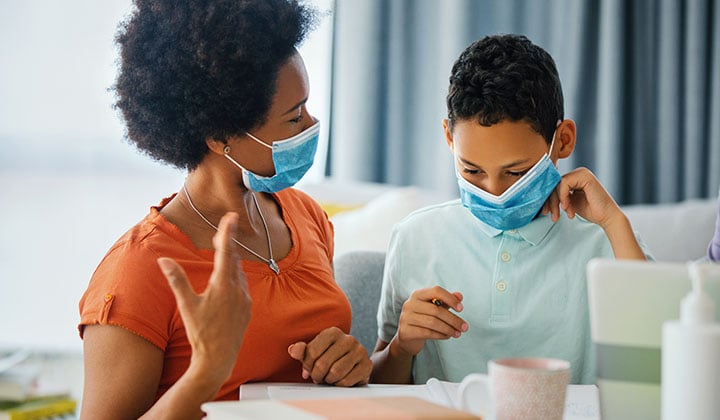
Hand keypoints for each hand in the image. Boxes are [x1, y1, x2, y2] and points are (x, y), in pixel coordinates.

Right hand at [157, 212, 251, 386]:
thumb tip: (163, 260)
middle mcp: (238, 289)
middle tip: (222, 231)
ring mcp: (245, 299)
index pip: (226, 251)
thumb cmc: (200, 333)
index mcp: (223, 285)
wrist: (218, 359)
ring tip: (223, 251)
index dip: (228, 232)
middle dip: (227, 244)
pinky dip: (234, 277)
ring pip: (238, 273)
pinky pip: (242, 286)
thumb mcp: (186, 305)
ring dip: (230, 261)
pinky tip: (228, 278)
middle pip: (233, 259)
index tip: (232, 216)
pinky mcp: (247, 308)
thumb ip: (177, 280)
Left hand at [288, 327, 371, 385]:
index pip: (312, 352)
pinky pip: (347, 381)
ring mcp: (359, 351)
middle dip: (317, 375)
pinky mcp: (367, 365)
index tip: (309, 369)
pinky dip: (339, 385)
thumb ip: (301, 351)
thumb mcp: (313, 354)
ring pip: (335, 372)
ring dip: (328, 380)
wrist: (353, 367)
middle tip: (318, 378)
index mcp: (332, 332)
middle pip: (322, 363)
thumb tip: (293, 349)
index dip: (307, 366)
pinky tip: (339, 381)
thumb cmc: (329, 359)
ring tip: (328, 379)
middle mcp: (348, 339)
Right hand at [392, 286, 467, 356]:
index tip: (461, 309)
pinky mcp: (405, 331)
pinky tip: (447, 336)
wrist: (407, 338)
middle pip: (436, 310)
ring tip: (458, 333)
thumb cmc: (423, 319)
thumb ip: (446, 301)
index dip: (450, 299)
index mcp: (417, 294)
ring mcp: (406, 318)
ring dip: (449, 329)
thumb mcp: (435, 308)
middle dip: (453, 319)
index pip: (436, 291)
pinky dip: (440, 335)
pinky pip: (427, 333)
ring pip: (432, 322)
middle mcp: (409, 304)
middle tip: (465, 327)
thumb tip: (460, 296)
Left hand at [542, 167, 622, 228]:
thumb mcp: (569, 202)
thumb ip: (559, 196)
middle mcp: (577, 173)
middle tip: (552, 216)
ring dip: (556, 202)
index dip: (548, 199)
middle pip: (554, 185)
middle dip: (551, 202)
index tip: (545, 212)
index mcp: (574, 178)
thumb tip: (542, 197)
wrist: (607, 217)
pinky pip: (564, 183)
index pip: (554, 186)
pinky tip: (568, 207)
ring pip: (557, 185)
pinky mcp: (584, 176)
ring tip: (561, 214)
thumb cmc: (590, 211)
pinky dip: (563, 197)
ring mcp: (581, 173)